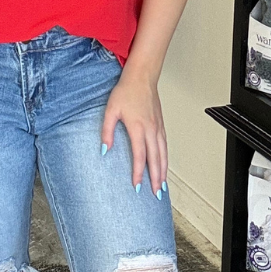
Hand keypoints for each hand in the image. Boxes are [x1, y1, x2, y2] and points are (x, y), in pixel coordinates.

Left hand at [101, 67, 167, 196]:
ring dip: (163, 171)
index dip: (139, 173)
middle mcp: (151, 129)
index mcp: (138, 127)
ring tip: (161, 185)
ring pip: (163, 153)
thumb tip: (104, 150)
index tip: (137, 186)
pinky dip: (165, 158)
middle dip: (155, 178)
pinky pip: (165, 145)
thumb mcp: (111, 110)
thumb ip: (107, 131)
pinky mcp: (160, 124)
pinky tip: (164, 165)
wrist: (141, 77)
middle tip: (155, 194)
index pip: (140, 156)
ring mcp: (158, 127)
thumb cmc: (125, 91)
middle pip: (156, 159)